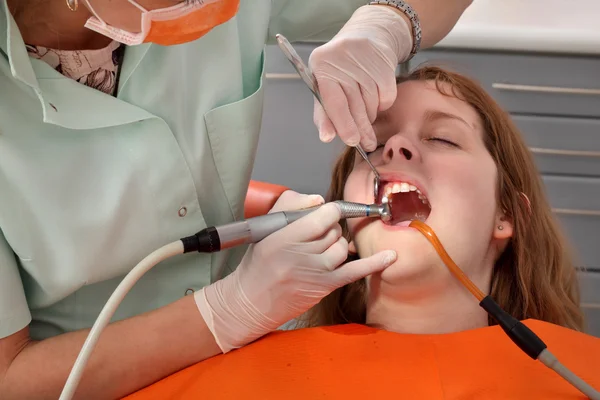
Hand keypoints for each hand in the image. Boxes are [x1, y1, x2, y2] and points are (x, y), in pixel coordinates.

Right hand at [194, 190, 396, 352]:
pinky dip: (375, 263)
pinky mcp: (326, 286)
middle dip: (328, 230)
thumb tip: (320, 200)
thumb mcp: (266, 228)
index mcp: (285, 236)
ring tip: (321, 251)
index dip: (328, 212)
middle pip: (334, 231)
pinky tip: (390, 256)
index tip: (324, 214)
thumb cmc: (258, 263)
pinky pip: (355, 271)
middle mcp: (302, 254)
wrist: (250, 302)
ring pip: (343, 247)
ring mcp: (316, 272)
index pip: (323, 215)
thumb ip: (291, 204)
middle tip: (314, 238)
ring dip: (337, 245)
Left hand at [309, 5, 412, 150]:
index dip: (340, 123)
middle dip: (359, 129)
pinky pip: (386, 98)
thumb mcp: (325, 84)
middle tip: (365, 144)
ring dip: (369, 118)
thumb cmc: (340, 68)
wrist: (368, 35)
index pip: (333, 101)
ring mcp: (366, 61)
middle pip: (354, 106)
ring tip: (365, 117)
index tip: (345, 140)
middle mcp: (342, 60)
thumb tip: (327, 136)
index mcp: (321, 65)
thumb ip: (324, 111)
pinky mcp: (385, 64)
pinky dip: (381, 106)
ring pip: (370, 105)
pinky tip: (375, 101)